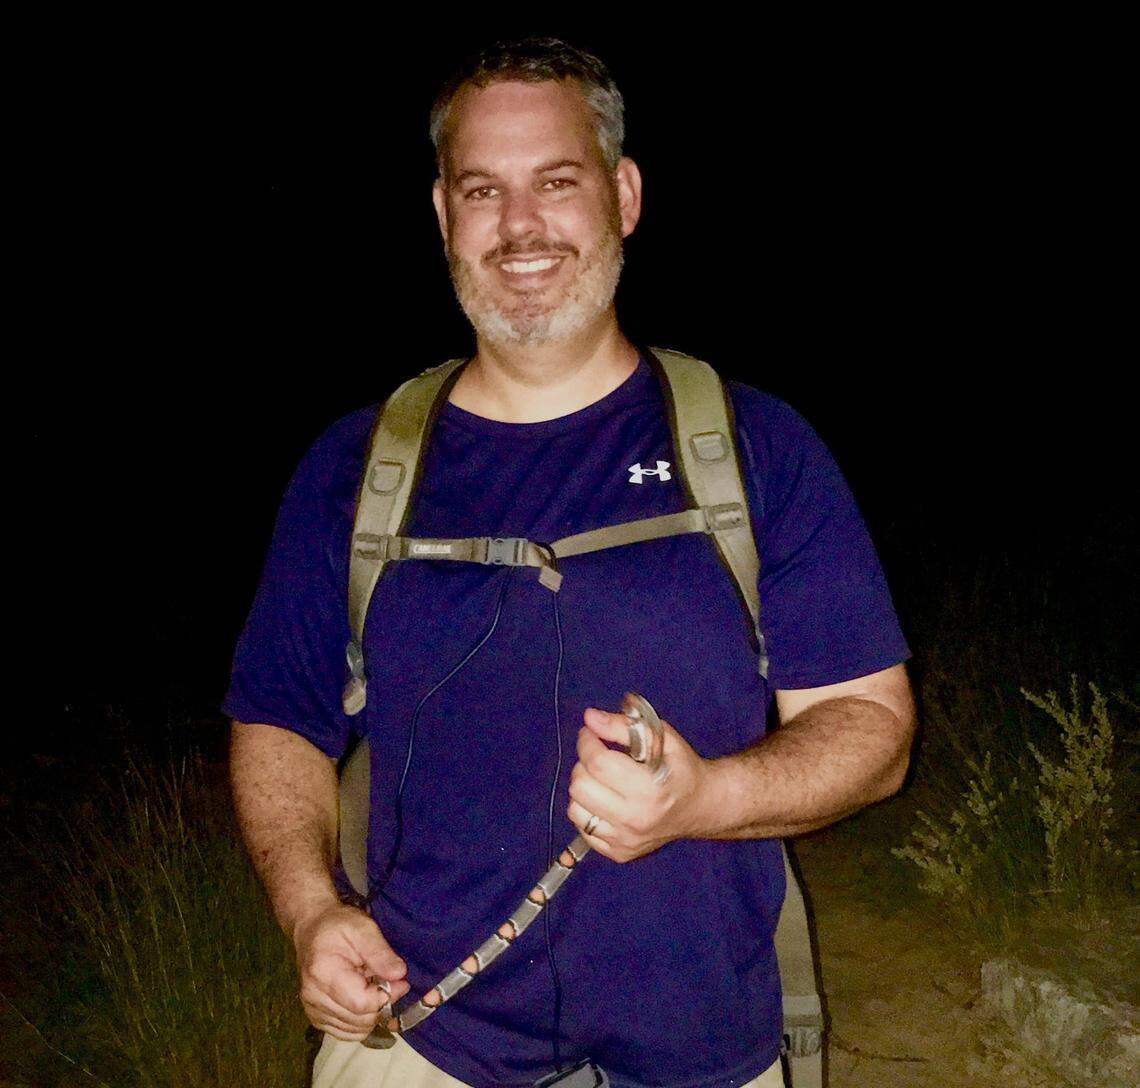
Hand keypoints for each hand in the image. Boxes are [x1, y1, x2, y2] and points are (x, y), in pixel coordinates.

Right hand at [293, 902, 409, 1040]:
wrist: (312, 929)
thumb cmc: (338, 925)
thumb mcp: (363, 928)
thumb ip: (381, 953)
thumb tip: (400, 975)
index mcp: (324, 974)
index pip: (361, 1003)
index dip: (387, 996)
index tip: (401, 981)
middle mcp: (314, 998)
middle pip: (360, 1020)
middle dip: (381, 1005)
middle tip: (388, 981)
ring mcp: (313, 1011)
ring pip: (355, 1030)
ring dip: (371, 1013)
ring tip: (371, 987)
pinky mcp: (316, 1018)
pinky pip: (345, 1032)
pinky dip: (360, 1021)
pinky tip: (362, 999)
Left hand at [567, 704, 710, 862]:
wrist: (700, 807)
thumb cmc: (681, 768)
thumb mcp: (662, 738)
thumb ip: (623, 726)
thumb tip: (590, 718)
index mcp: (649, 788)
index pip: (598, 763)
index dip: (586, 742)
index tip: (589, 733)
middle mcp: (635, 818)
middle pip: (581, 786)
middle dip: (583, 764)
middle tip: (597, 757)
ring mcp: (626, 840)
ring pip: (575, 809)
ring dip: (582, 788)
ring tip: (600, 780)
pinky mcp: (619, 853)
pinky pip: (582, 829)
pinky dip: (587, 811)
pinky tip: (604, 801)